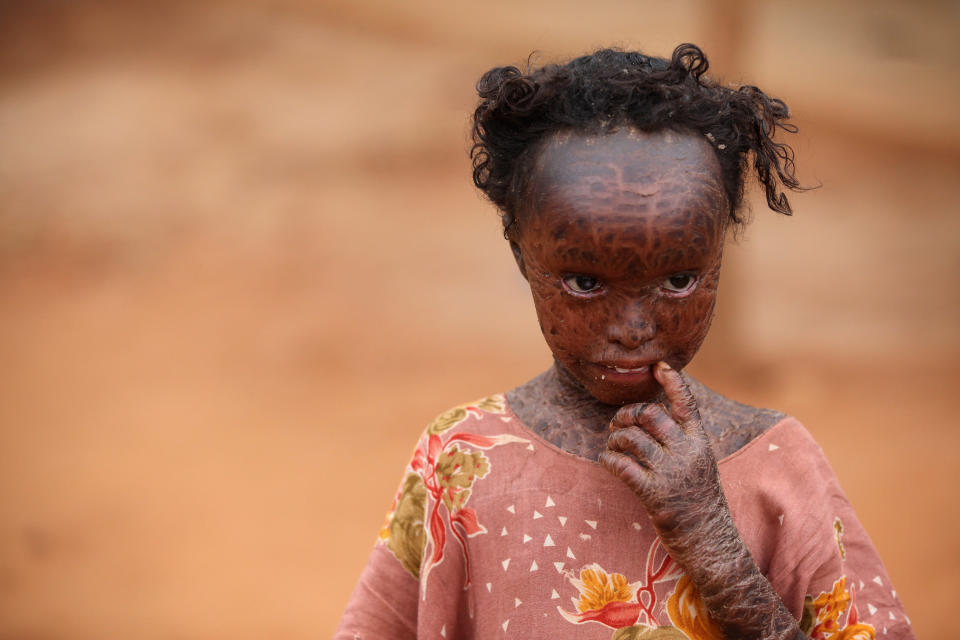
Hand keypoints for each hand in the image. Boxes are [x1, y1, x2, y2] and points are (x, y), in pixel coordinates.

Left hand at [600, 362, 804, 639]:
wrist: (710, 541)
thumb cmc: (701, 501)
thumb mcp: (701, 464)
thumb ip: (683, 441)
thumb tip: (655, 417)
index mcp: (700, 442)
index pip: (686, 403)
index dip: (672, 381)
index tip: (658, 366)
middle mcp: (687, 452)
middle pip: (650, 415)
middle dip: (627, 415)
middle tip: (617, 424)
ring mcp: (670, 473)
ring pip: (632, 438)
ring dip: (615, 439)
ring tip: (613, 447)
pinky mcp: (654, 494)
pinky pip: (622, 467)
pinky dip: (609, 460)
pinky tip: (607, 462)